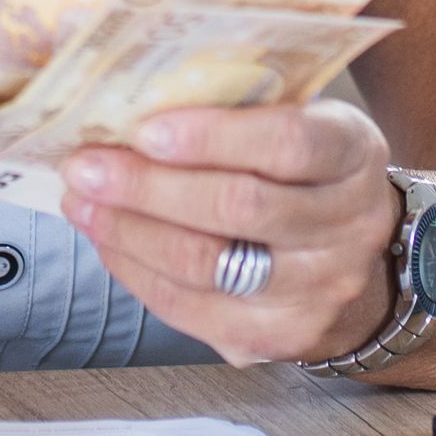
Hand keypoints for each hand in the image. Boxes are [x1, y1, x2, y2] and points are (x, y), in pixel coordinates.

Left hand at [58, 101, 402, 366]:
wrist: (354, 262)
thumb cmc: (303, 173)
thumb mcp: (298, 121)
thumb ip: (238, 106)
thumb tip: (130, 97)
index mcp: (354, 154)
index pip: (290, 143)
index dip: (213, 137)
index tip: (145, 129)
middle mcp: (350, 226)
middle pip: (240, 208)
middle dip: (148, 187)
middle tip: (84, 166)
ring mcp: (319, 291)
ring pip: (207, 265)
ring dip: (129, 232)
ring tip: (81, 202)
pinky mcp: (278, 338)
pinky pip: (190, 309)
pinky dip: (136, 272)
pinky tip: (107, 240)